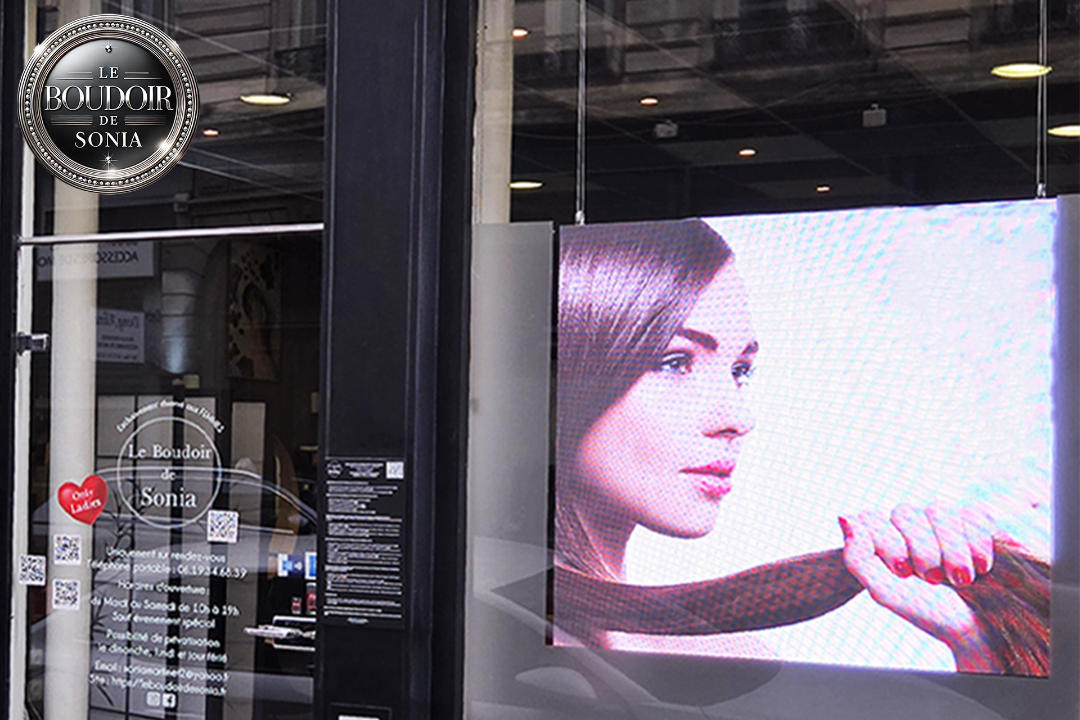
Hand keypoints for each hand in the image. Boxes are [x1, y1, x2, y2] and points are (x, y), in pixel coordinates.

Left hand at [839, 506, 1002, 672]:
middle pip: (905, 512)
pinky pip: (971, 513)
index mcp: (885, 538)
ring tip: (961, 580)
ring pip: (938, 509)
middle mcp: (912, 525)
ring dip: (951, 549)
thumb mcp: (885, 591)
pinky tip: (982, 567)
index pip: (872, 518)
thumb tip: (844, 516)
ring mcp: (944, 522)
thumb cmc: (930, 613)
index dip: (888, 543)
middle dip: (922, 550)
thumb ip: (857, 558)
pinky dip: (977, 542)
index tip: (904, 574)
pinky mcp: (976, 523)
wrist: (981, 629)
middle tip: (934, 580)